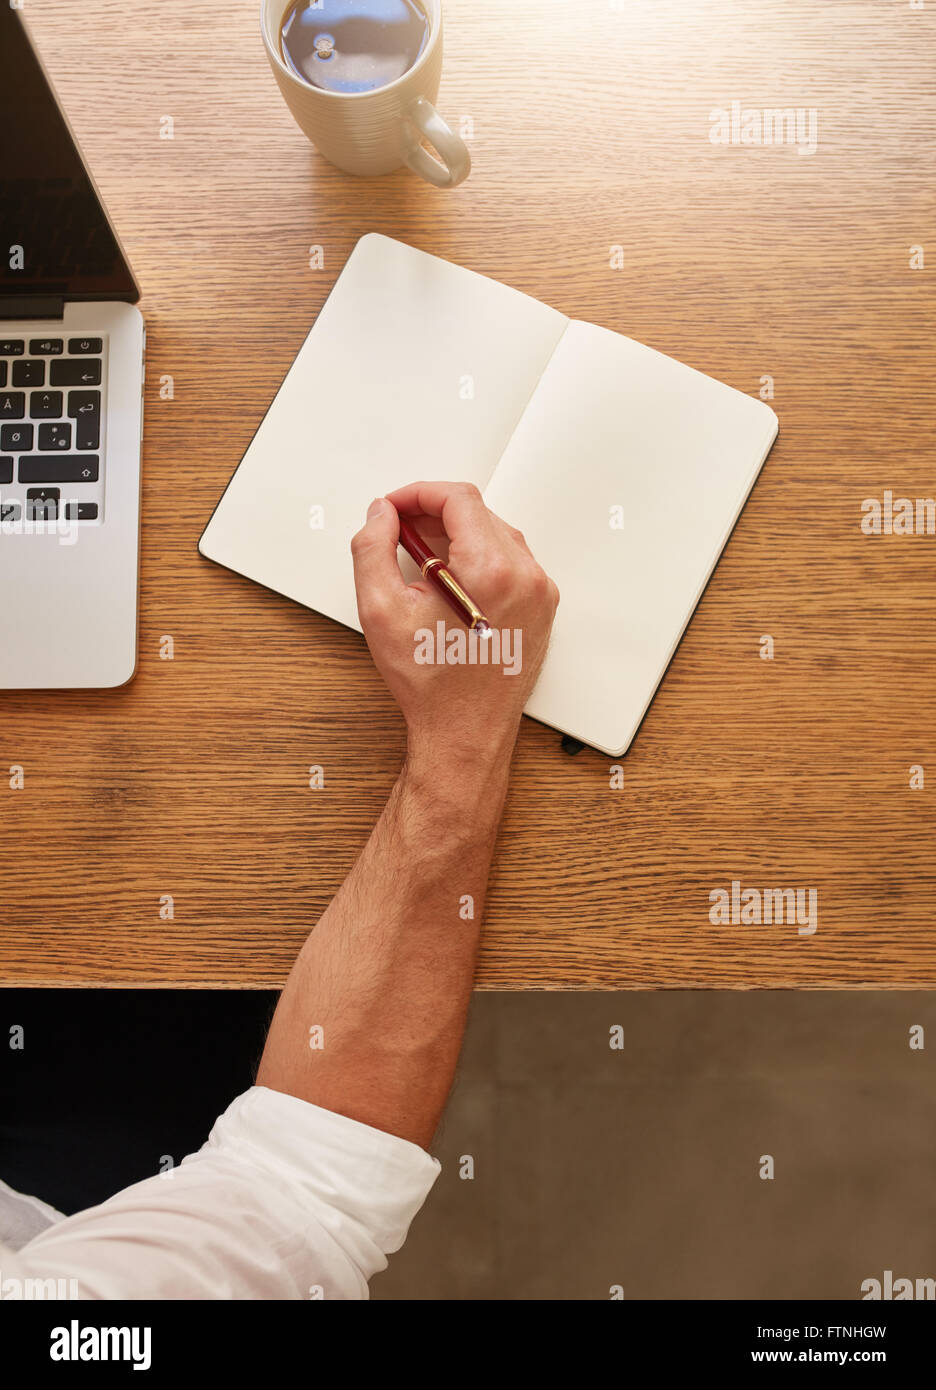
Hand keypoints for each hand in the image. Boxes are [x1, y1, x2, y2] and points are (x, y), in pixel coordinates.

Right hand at [350, 481, 558, 771]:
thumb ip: (372, 549)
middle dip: (435, 515)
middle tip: (400, 535)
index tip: (395, 507)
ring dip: (457, 537)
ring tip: (421, 564)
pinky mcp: (542, 608)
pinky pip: (511, 562)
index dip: (418, 493)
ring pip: (496, 535)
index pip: (458, 498)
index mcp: (491, 571)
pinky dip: (479, 560)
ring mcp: (539, 593)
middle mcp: (525, 576)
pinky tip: (450, 585)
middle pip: (479, 514)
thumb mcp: (381, 611)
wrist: (464, 732)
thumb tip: (381, 515)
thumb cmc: (431, 685)